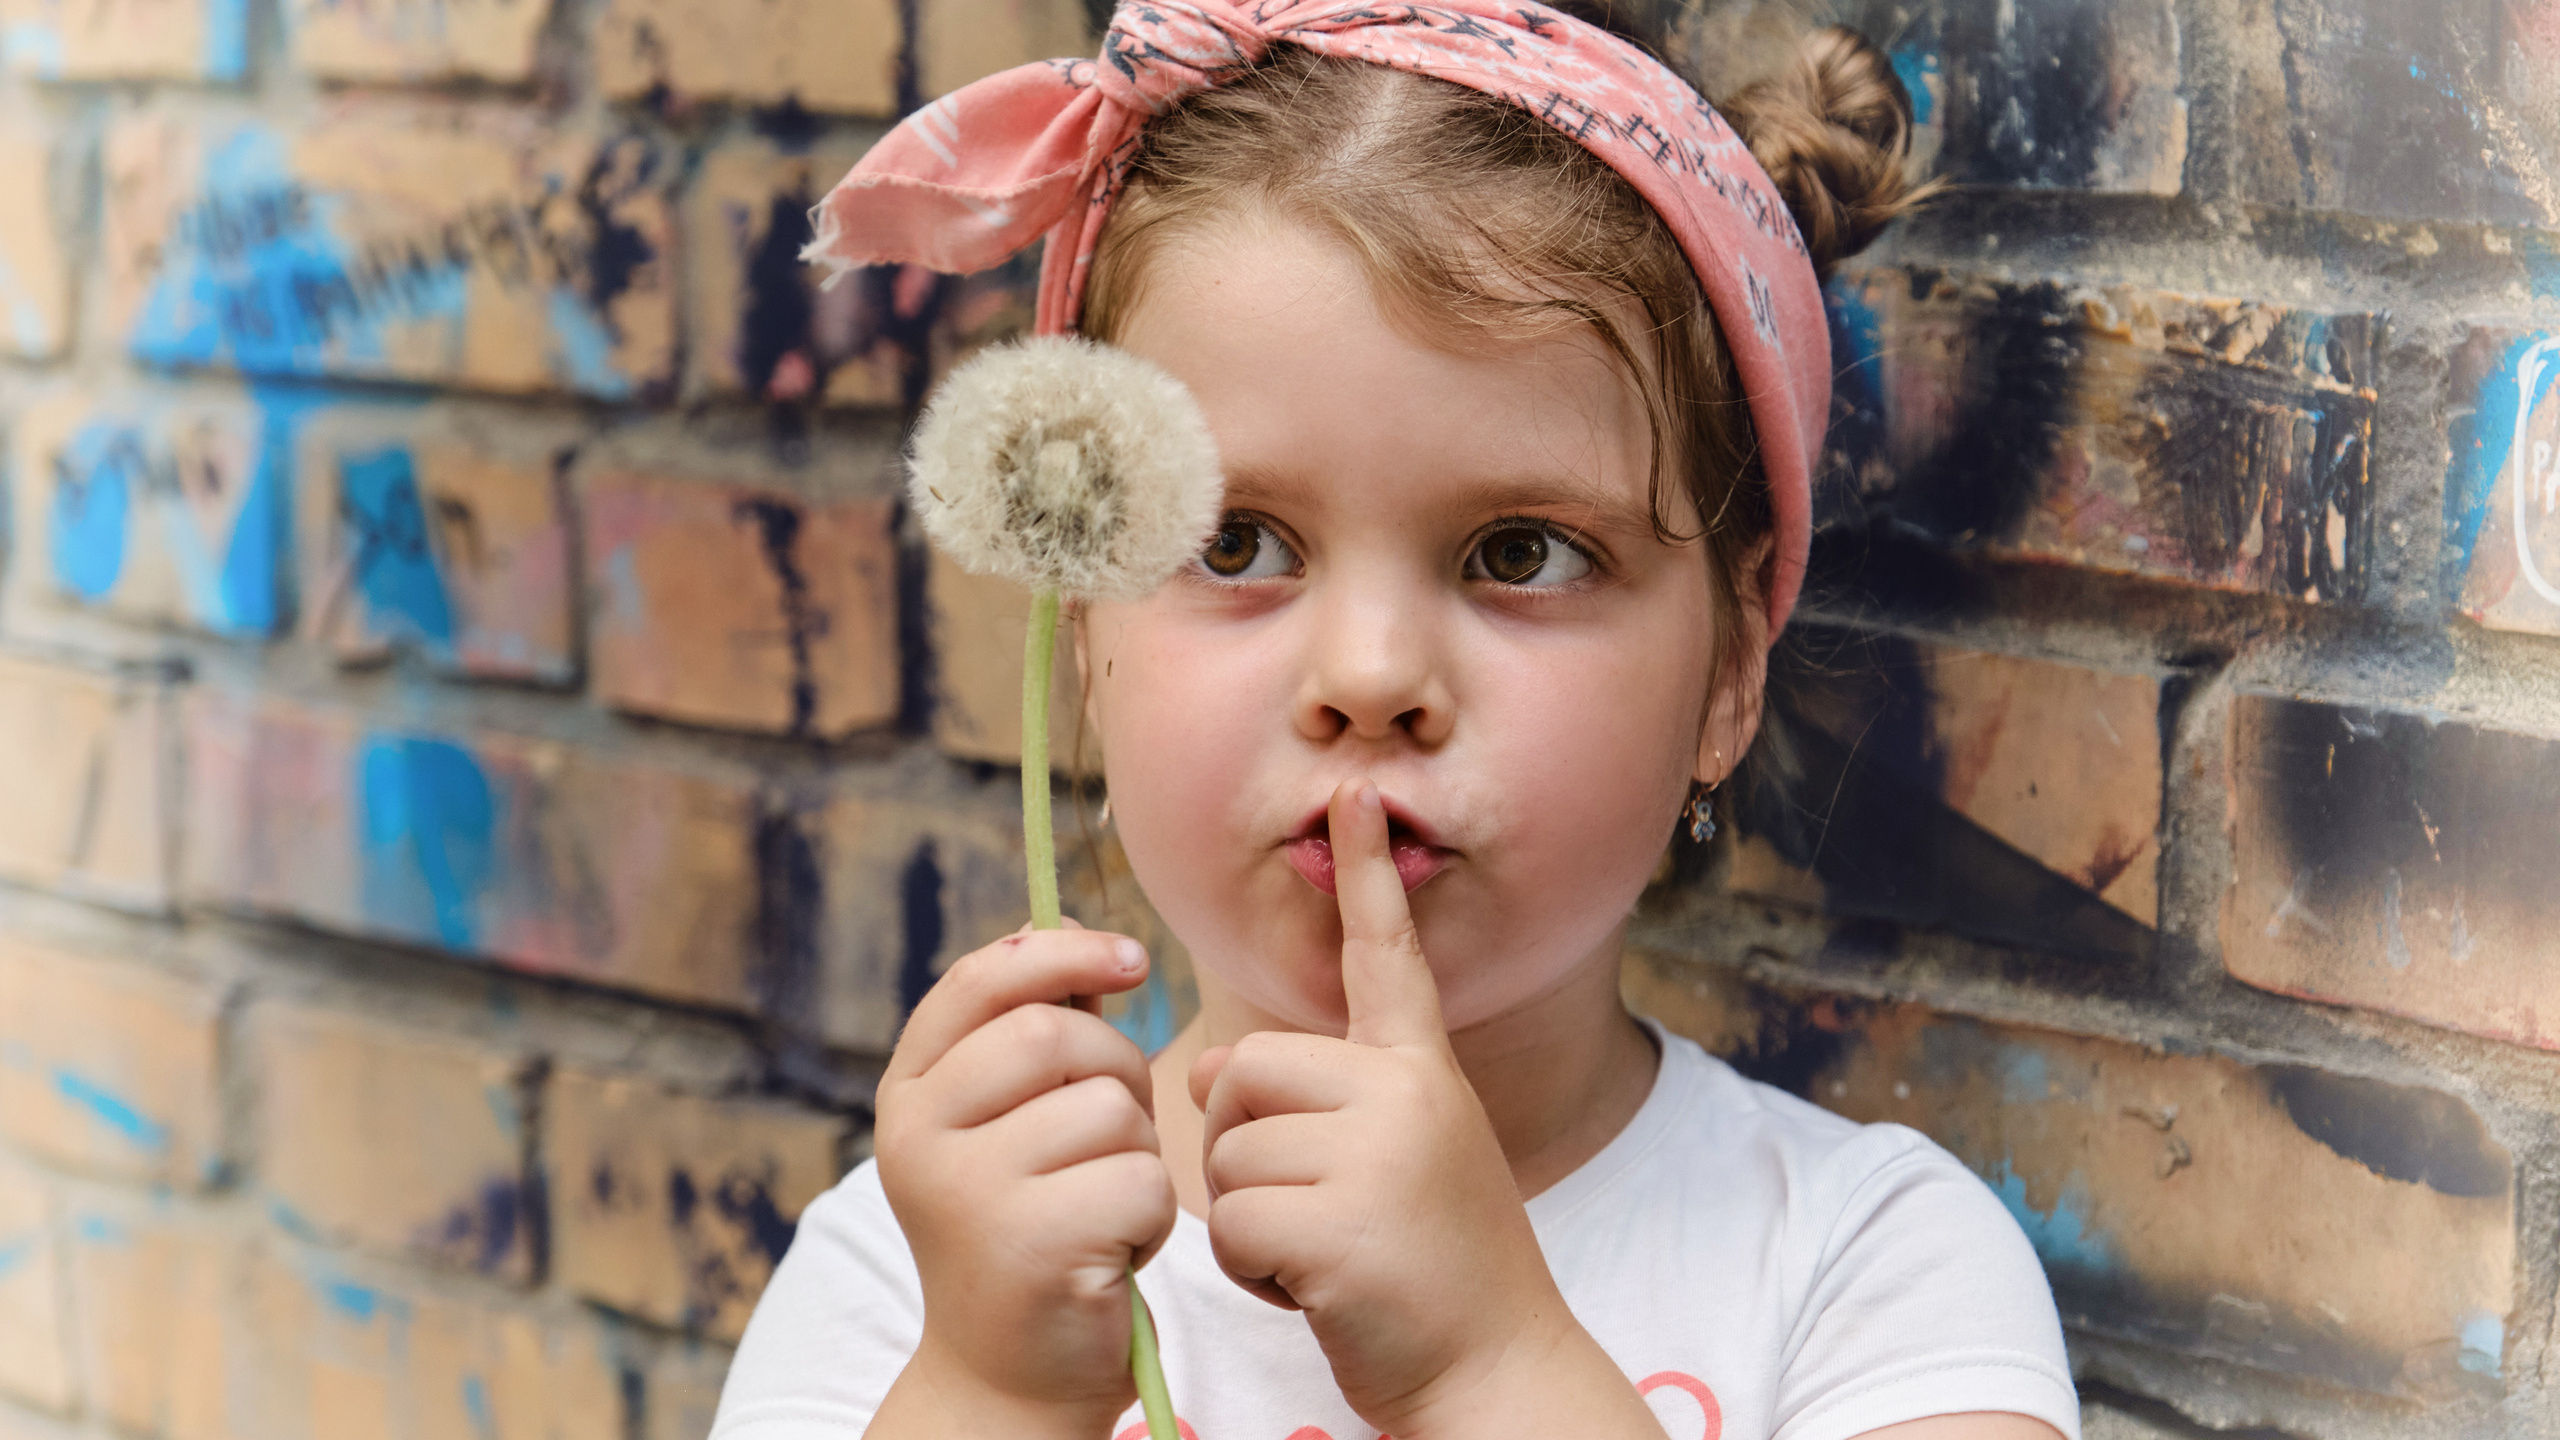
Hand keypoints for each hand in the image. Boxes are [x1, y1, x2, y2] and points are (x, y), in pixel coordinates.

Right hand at [871, 925, 1175, 1430]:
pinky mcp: (1032, 1244)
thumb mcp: (1008, 1126)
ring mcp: (968, 1191)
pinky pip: (1140, 1178)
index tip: (1129, 958)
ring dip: (1136, 1151)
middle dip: (1117, 1069)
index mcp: (907, 1096)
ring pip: (1108, 1108)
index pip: (981, 982)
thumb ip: (1031, 1036)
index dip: (1062, 951)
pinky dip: (1152, 1215)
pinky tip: (1114, 1251)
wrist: (1009, 1377)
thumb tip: (1076, 938)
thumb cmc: (1027, 1230)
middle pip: (1055, 1033)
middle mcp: (918, 1138)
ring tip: (1102, 1205)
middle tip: (1113, 1132)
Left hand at [1188, 780, 1580, 1435]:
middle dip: (1241, 1147)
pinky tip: (1317, 1293)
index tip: (1350, 790)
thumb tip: (1213, 1067)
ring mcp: (1378, 1153)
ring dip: (1249, 1222)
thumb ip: (1323, 1106)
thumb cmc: (1432, 1278)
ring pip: (1228, 1150)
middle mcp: (1406, 1093)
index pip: (1387, 957)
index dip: (1364, 874)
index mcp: (1422, 1073)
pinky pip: (1231, 1222)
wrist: (1496, 1373)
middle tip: (1313, 1214)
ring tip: (1326, 1259)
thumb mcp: (1394, 1166)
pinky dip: (1253, 1272)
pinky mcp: (1341, 1220)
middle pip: (1245, 1070)